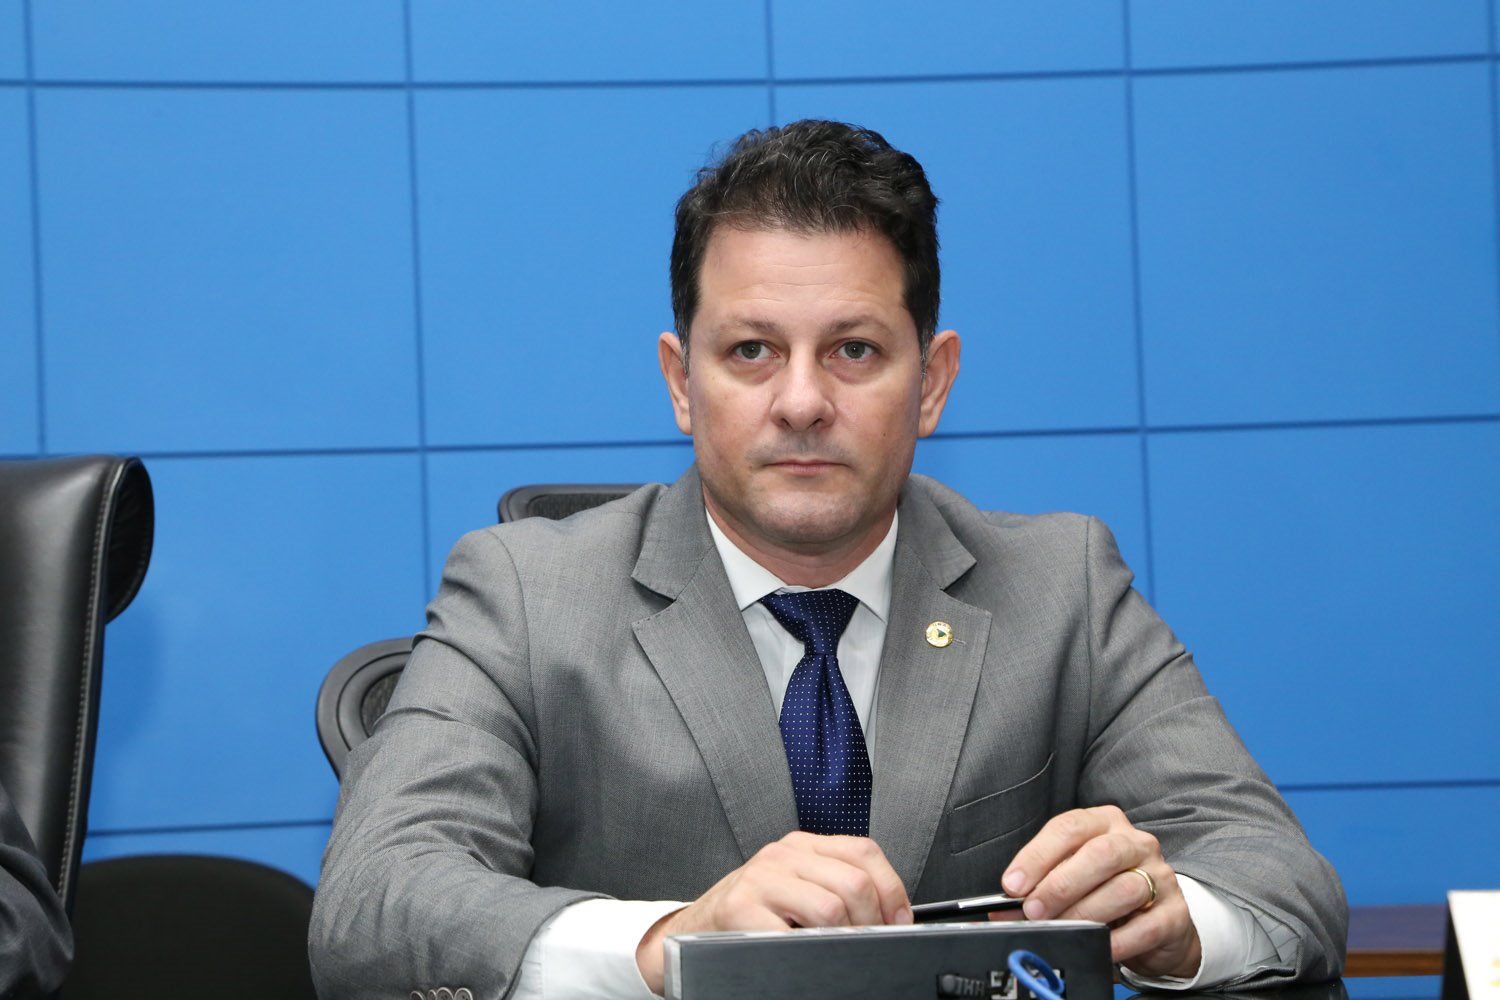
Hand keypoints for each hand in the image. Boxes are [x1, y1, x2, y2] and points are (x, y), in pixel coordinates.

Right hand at [635, 831, 911, 993]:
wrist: (691, 932)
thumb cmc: (752, 917)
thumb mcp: (795, 890)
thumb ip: (835, 889)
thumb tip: (892, 918)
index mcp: (802, 846)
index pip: (864, 851)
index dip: (892, 890)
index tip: (900, 922)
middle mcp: (782, 854)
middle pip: (853, 882)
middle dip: (873, 925)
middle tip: (872, 949)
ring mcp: (760, 879)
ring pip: (830, 908)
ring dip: (847, 942)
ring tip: (844, 956)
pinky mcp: (740, 908)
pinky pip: (793, 936)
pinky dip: (811, 955)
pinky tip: (810, 962)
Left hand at [1001, 805, 1200, 978]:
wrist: (1159, 920)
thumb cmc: (1106, 890)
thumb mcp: (1073, 877)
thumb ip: (1042, 884)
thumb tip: (1003, 907)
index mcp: (1105, 823)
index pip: (1068, 828)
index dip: (1037, 856)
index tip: (1013, 885)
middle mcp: (1135, 842)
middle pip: (1099, 854)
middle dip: (1059, 885)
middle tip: (1033, 910)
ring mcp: (1160, 875)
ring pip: (1123, 889)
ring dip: (1084, 913)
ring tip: (1061, 929)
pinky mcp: (1176, 912)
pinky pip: (1146, 926)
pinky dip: (1117, 941)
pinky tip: (1098, 946)